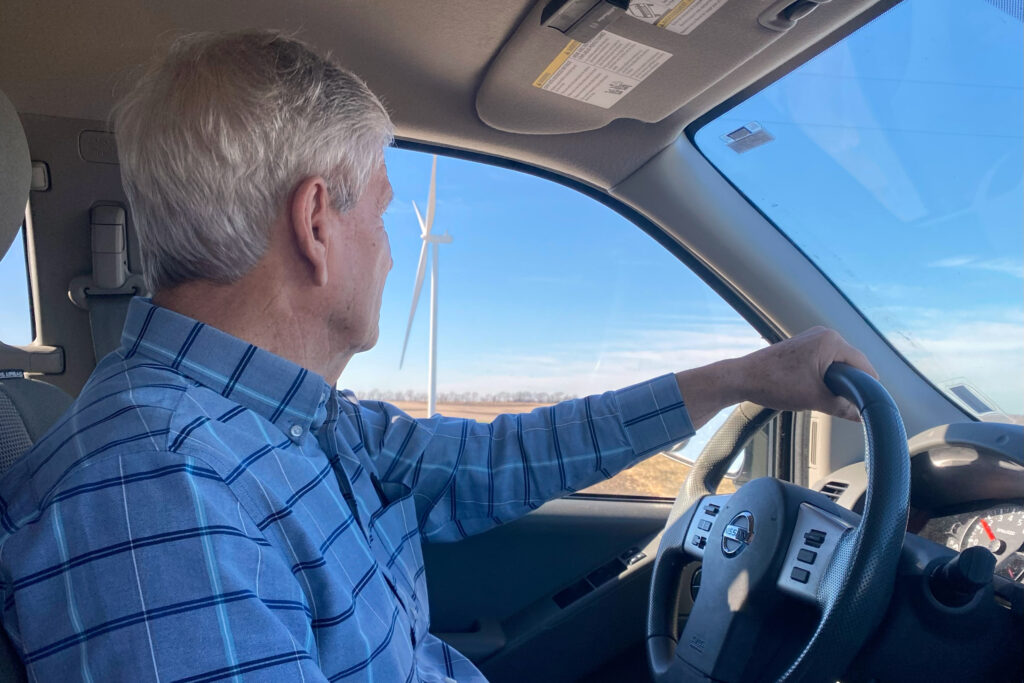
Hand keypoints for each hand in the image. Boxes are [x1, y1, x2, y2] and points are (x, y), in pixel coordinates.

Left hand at [732, 326, 876, 421]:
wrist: (743, 378)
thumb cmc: (775, 383)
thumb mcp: (815, 399)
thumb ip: (843, 407)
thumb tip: (860, 416)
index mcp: (831, 341)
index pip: (863, 364)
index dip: (868, 386)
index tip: (870, 405)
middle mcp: (824, 334)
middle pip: (852, 363)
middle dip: (851, 384)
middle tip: (847, 404)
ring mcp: (812, 339)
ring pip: (837, 364)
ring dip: (837, 381)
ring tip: (829, 398)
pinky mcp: (802, 346)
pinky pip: (824, 361)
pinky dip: (825, 376)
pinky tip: (818, 390)